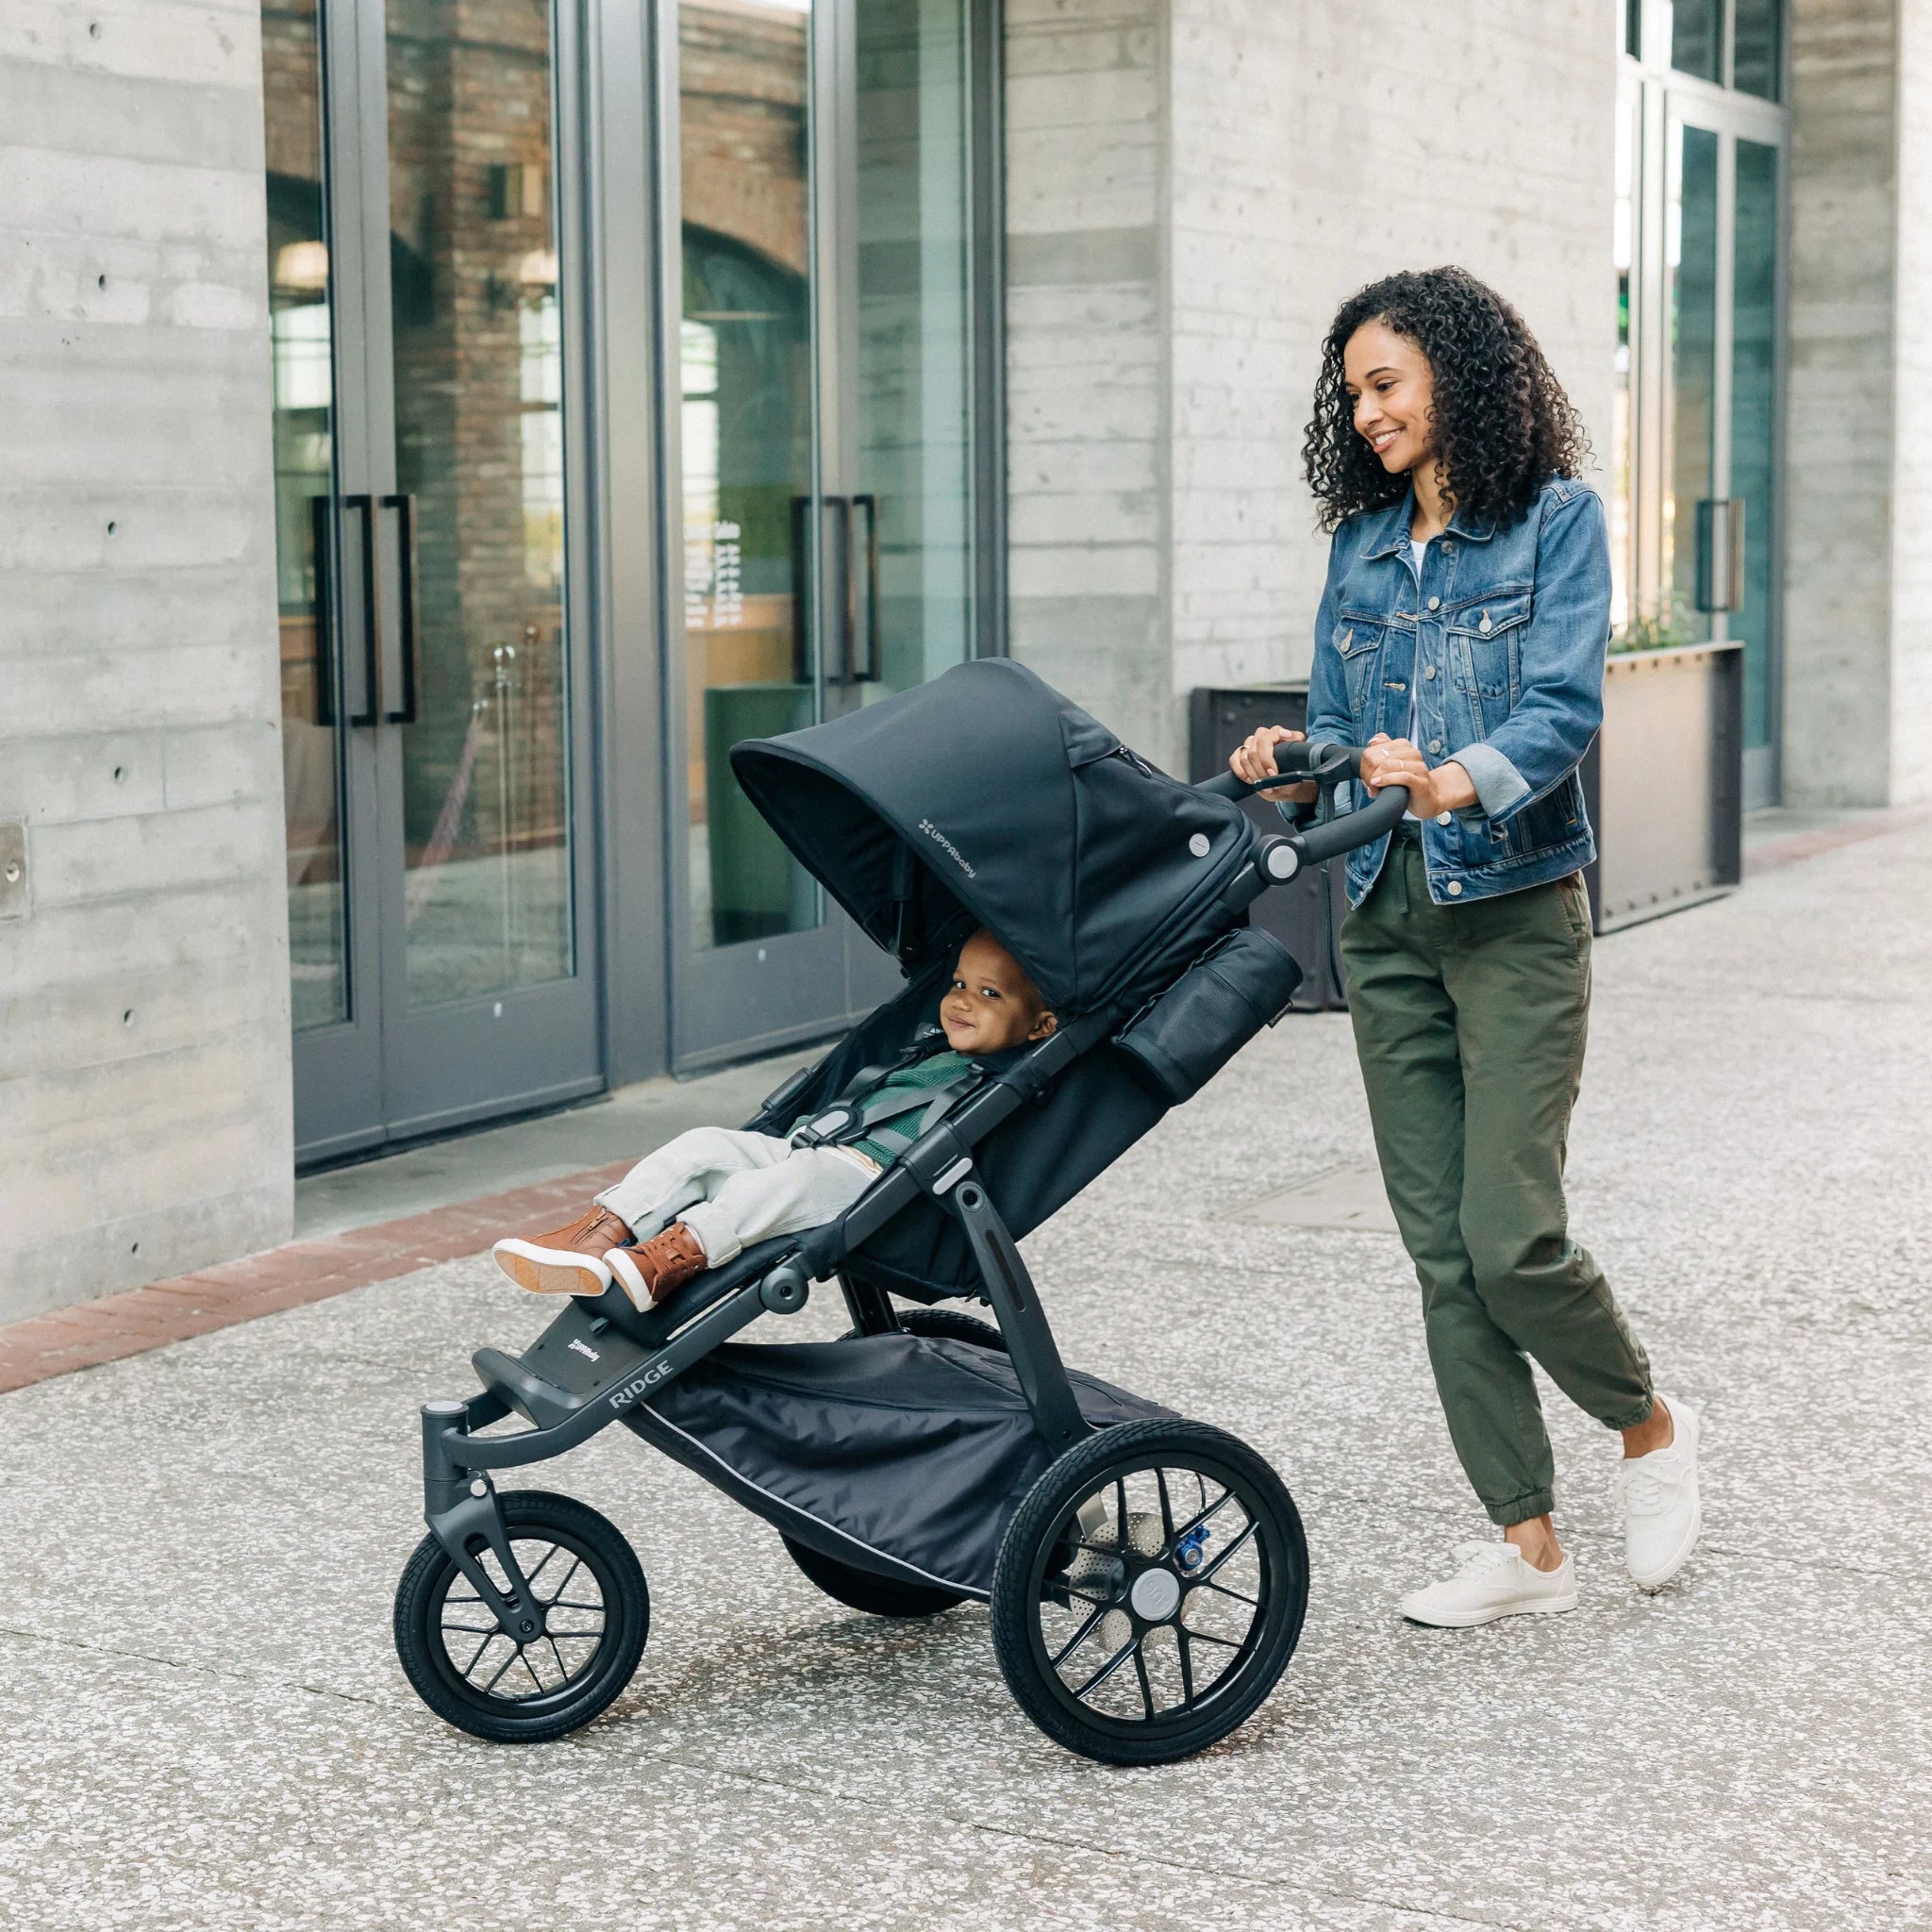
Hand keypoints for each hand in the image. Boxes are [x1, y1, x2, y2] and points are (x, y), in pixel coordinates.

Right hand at [1229, 725, 1316, 802]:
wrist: (1289, 781)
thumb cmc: (1296, 769)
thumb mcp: (1301, 757)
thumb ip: (1295, 744)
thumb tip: (1285, 735)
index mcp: (1277, 732)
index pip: (1265, 740)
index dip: (1267, 759)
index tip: (1273, 774)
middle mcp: (1263, 735)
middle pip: (1253, 751)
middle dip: (1260, 771)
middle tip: (1270, 784)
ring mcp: (1251, 743)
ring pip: (1244, 757)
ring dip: (1253, 775)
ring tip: (1264, 786)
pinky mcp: (1241, 753)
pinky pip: (1234, 760)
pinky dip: (1241, 772)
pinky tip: (1250, 781)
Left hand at [1358, 734, 1475, 818]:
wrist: (1429, 799)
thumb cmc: (1408, 784)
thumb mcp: (1393, 766)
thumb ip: (1383, 752)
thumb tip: (1372, 741)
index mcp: (1405, 746)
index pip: (1378, 747)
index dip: (1367, 761)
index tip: (1365, 775)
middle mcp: (1413, 754)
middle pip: (1382, 756)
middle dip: (1370, 770)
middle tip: (1368, 783)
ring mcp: (1419, 767)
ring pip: (1390, 764)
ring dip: (1376, 777)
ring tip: (1372, 786)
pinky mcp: (1421, 781)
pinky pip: (1403, 776)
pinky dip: (1387, 779)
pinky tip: (1377, 783)